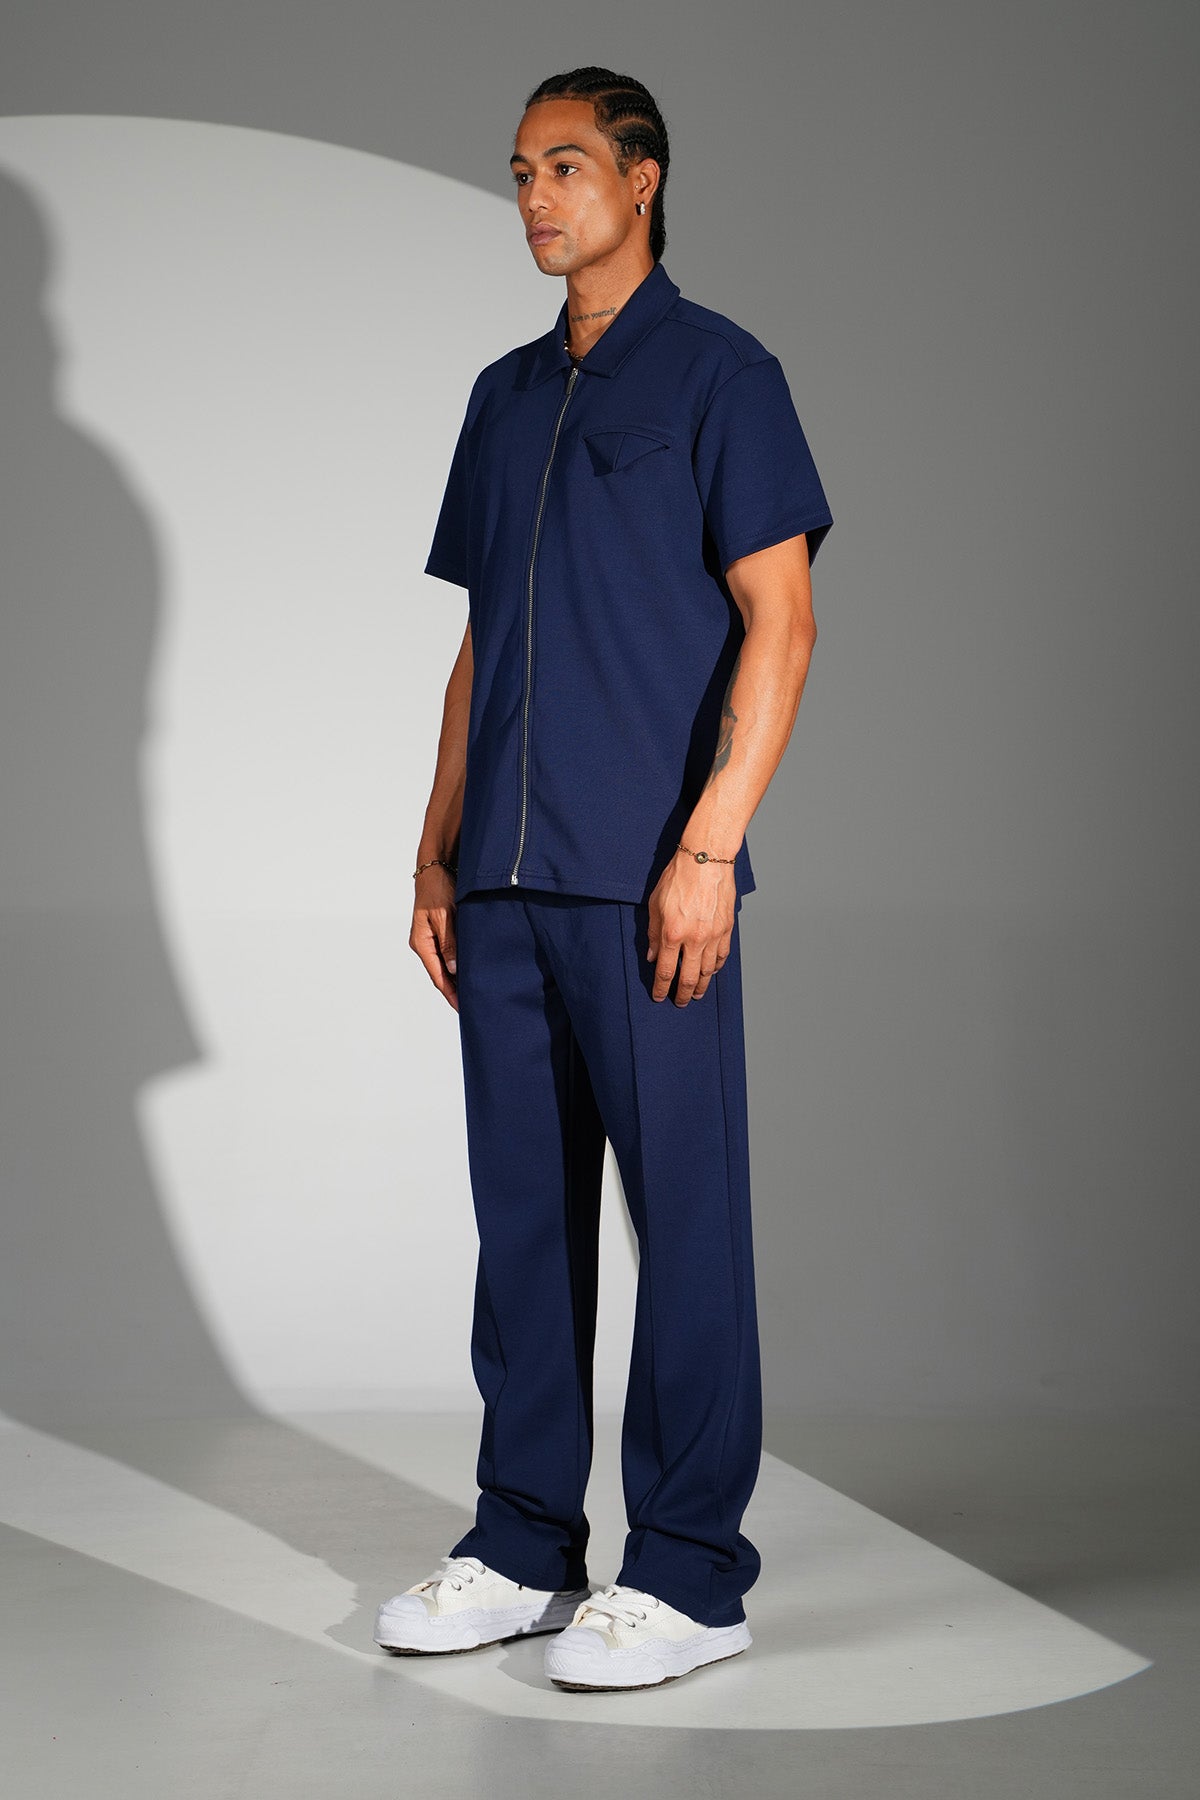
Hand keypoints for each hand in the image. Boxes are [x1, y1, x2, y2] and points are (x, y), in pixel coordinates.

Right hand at [410, 866, 458, 1011]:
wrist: (436, 867)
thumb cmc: (438, 888)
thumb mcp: (445, 916)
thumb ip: (449, 943)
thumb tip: (454, 970)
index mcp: (421, 942)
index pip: (438, 976)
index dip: (450, 994)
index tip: (462, 1008)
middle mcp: (424, 943)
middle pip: (440, 974)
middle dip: (454, 990)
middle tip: (471, 1006)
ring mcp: (431, 938)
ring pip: (445, 965)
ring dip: (457, 979)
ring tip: (472, 993)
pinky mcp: (439, 931)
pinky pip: (448, 954)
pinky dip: (457, 965)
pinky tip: (468, 971)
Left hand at [645, 853, 735, 1005]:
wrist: (706, 859)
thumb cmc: (678, 877)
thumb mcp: (654, 904)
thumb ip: (653, 934)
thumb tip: (652, 956)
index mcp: (672, 934)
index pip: (666, 971)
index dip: (661, 988)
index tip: (659, 997)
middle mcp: (694, 939)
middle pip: (689, 978)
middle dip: (683, 994)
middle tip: (680, 1002)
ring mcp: (713, 936)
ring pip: (709, 971)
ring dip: (702, 986)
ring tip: (697, 994)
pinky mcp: (727, 929)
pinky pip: (722, 956)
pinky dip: (716, 968)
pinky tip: (712, 972)